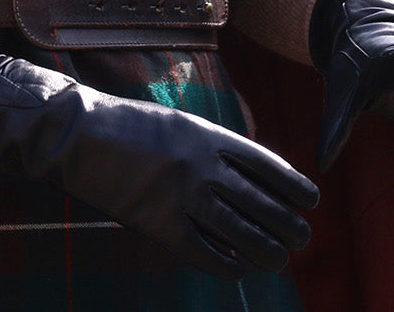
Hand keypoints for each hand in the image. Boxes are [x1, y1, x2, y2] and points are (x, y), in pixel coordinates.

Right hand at [0, 40, 318, 282]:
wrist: (82, 135)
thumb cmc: (131, 126)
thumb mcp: (180, 124)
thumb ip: (214, 147)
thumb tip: (251, 176)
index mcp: (209, 136)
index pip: (267, 164)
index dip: (293, 185)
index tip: (311, 199)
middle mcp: (203, 167)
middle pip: (261, 203)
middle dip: (288, 223)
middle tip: (302, 236)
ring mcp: (183, 198)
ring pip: (240, 233)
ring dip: (266, 249)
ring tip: (280, 257)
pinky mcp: (161, 225)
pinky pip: (206, 253)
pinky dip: (228, 265)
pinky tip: (240, 270)